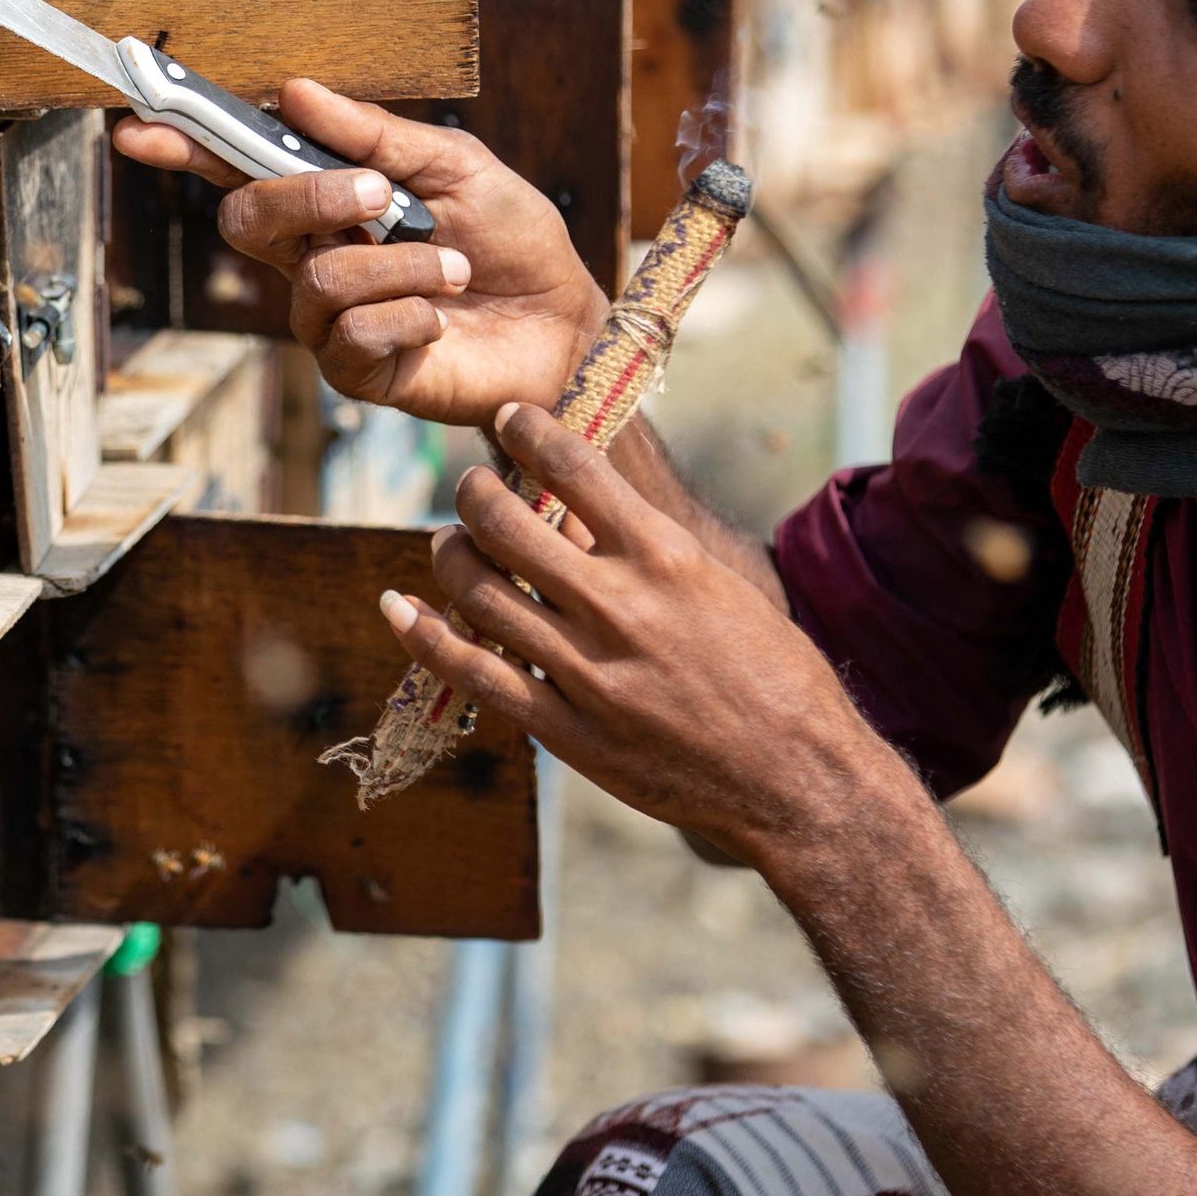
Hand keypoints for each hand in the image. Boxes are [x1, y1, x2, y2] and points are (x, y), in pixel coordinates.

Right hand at [113, 79, 605, 427]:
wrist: (566, 320)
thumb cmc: (513, 239)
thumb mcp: (456, 165)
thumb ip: (376, 135)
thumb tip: (293, 91)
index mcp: (328, 201)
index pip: (241, 169)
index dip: (187, 146)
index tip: (141, 126)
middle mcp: (313, 258)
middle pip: (248, 219)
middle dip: (309, 196)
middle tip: (380, 194)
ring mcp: (329, 321)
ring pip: (316, 280)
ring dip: (400, 263)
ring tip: (455, 265)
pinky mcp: (358, 372)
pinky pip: (354, 336)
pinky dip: (411, 314)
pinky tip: (443, 318)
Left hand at [380, 402, 906, 865]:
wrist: (796, 778)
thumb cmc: (774, 675)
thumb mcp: (722, 586)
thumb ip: (650, 547)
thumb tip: (584, 498)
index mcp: (667, 557)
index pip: (575, 466)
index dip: (527, 430)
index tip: (508, 417)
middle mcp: (620, 606)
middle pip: (506, 522)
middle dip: (474, 490)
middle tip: (471, 485)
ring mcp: (588, 672)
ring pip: (479, 591)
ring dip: (449, 553)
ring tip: (450, 542)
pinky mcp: (567, 731)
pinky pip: (474, 673)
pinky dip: (425, 635)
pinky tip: (401, 608)